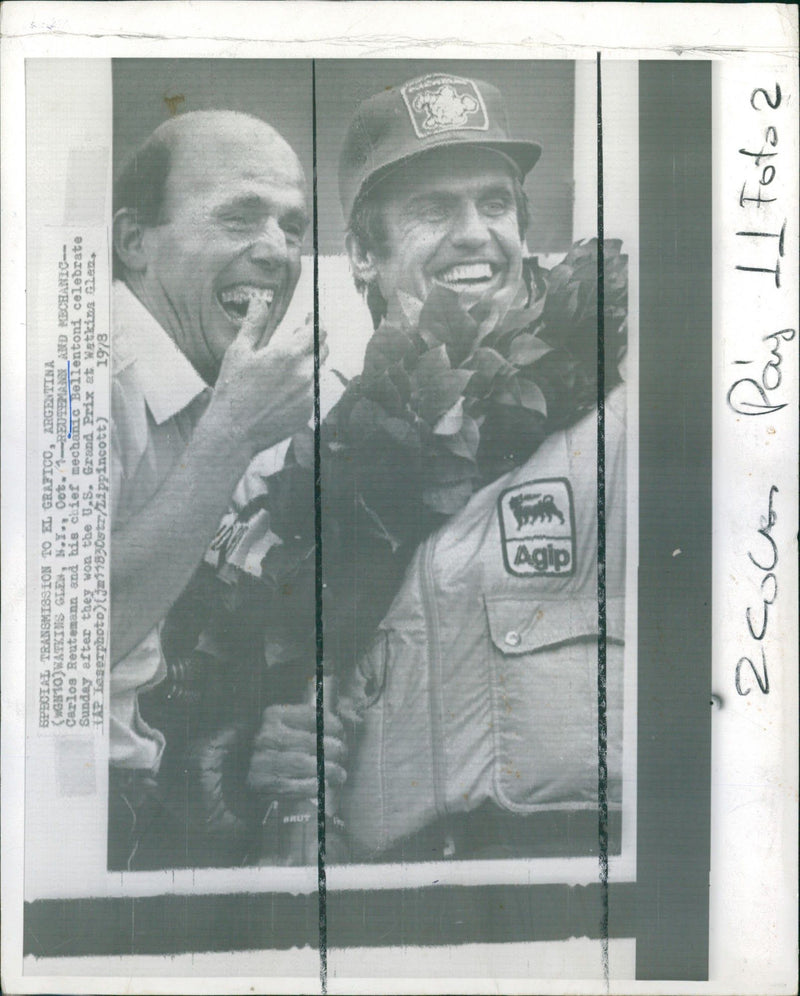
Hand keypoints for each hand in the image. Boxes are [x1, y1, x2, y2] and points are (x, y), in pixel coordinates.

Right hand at [206, 299, 328, 455]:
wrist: (234, 432)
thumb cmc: (232, 390)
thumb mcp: (238, 352)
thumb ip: (254, 324)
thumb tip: (259, 301)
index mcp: (288, 354)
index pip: (317, 331)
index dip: (314, 322)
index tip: (308, 319)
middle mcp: (305, 373)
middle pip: (323, 349)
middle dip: (313, 341)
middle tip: (298, 339)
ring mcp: (309, 394)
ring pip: (318, 371)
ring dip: (308, 363)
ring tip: (288, 364)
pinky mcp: (308, 411)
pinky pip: (312, 392)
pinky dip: (303, 386)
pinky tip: (284, 389)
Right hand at [246, 701, 345, 798]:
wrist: (244, 773)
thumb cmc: (277, 749)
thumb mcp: (287, 728)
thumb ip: (310, 725)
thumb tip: (341, 728)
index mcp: (274, 715)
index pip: (311, 716)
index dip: (332, 725)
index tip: (341, 734)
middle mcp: (266, 736)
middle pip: (311, 741)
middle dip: (334, 750)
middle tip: (342, 756)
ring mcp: (260, 760)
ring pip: (303, 763)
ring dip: (328, 770)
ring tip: (339, 774)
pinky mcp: (259, 783)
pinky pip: (292, 785)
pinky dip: (311, 786)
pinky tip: (322, 786)